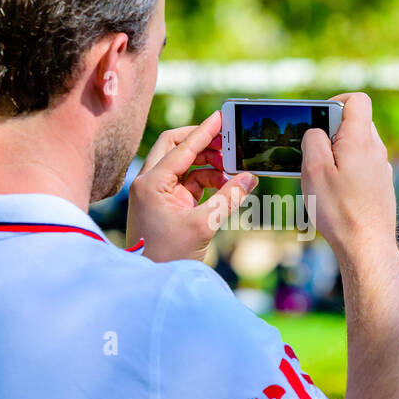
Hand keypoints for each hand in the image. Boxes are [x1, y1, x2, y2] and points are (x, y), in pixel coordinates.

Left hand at [127, 110, 256, 262]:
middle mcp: (149, 183)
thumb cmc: (169, 256)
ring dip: (208, 166)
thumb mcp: (203, 225)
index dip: (204, 132)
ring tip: (232, 172)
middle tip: (228, 142)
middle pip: (175, 148)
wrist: (152, 281)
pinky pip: (187, 184)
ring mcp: (156, 194)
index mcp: (151, 183)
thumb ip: (228, 198)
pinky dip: (206, 182)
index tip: (222, 117)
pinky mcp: (165, 206)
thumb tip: (250, 177)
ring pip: (183, 167)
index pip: (180, 148)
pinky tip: (225, 187)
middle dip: (202, 144)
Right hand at [300, 93, 398, 262]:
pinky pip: (364, 167)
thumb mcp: (314, 170)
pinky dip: (349, 170)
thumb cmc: (339, 210)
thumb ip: (313, 141)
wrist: (367, 246)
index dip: (336, 102)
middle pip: (357, 123)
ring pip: (359, 147)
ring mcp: (382, 169)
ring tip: (323, 177)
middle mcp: (376, 150)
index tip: (319, 118)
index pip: (357, 100)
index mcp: (360, 140)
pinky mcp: (382, 186)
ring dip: (340, 153)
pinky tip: (336, 192)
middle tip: (314, 153)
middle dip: (333, 131)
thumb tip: (316, 132)